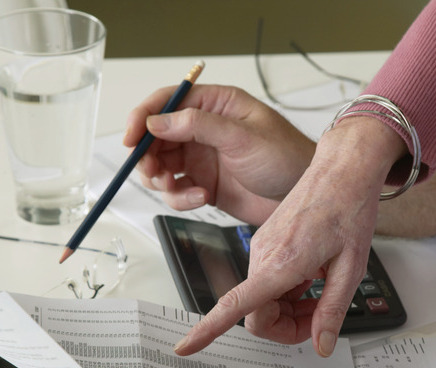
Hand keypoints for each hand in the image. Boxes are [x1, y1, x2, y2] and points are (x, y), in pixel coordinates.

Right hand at [125, 84, 315, 225]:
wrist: (303, 196)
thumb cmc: (287, 157)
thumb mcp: (243, 137)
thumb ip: (199, 126)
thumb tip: (158, 121)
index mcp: (216, 106)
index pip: (168, 101)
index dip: (144, 116)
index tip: (132, 137)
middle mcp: (204, 130)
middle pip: (157, 136)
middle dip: (148, 155)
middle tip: (152, 171)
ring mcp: (203, 158)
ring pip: (162, 165)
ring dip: (161, 178)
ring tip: (174, 186)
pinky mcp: (204, 185)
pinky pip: (177, 191)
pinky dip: (181, 197)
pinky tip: (201, 197)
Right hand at [174, 116, 407, 355]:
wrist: (343, 171)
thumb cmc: (349, 209)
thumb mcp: (351, 267)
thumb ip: (333, 310)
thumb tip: (321, 345)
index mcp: (281, 262)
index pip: (235, 306)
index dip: (207, 330)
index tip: (184, 348)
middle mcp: (263, 255)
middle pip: (257, 315)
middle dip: (286, 326)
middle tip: (321, 318)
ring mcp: (262, 248)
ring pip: (263, 300)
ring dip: (289, 309)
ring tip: (323, 292)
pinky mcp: (266, 243)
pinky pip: (266, 281)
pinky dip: (287, 291)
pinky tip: (313, 277)